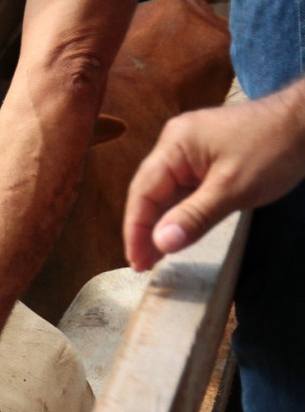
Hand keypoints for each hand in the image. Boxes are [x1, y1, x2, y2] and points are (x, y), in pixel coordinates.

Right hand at [124, 85, 304, 270]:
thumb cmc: (274, 149)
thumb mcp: (233, 189)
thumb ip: (193, 217)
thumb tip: (160, 245)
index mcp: (175, 145)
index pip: (143, 193)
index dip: (136, 231)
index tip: (137, 263)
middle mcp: (176, 145)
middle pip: (150, 193)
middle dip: (145, 230)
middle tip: (144, 266)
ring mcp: (191, 152)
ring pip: (167, 194)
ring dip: (162, 224)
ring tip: (157, 257)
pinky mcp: (207, 159)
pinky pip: (185, 190)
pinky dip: (180, 213)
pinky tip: (178, 233)